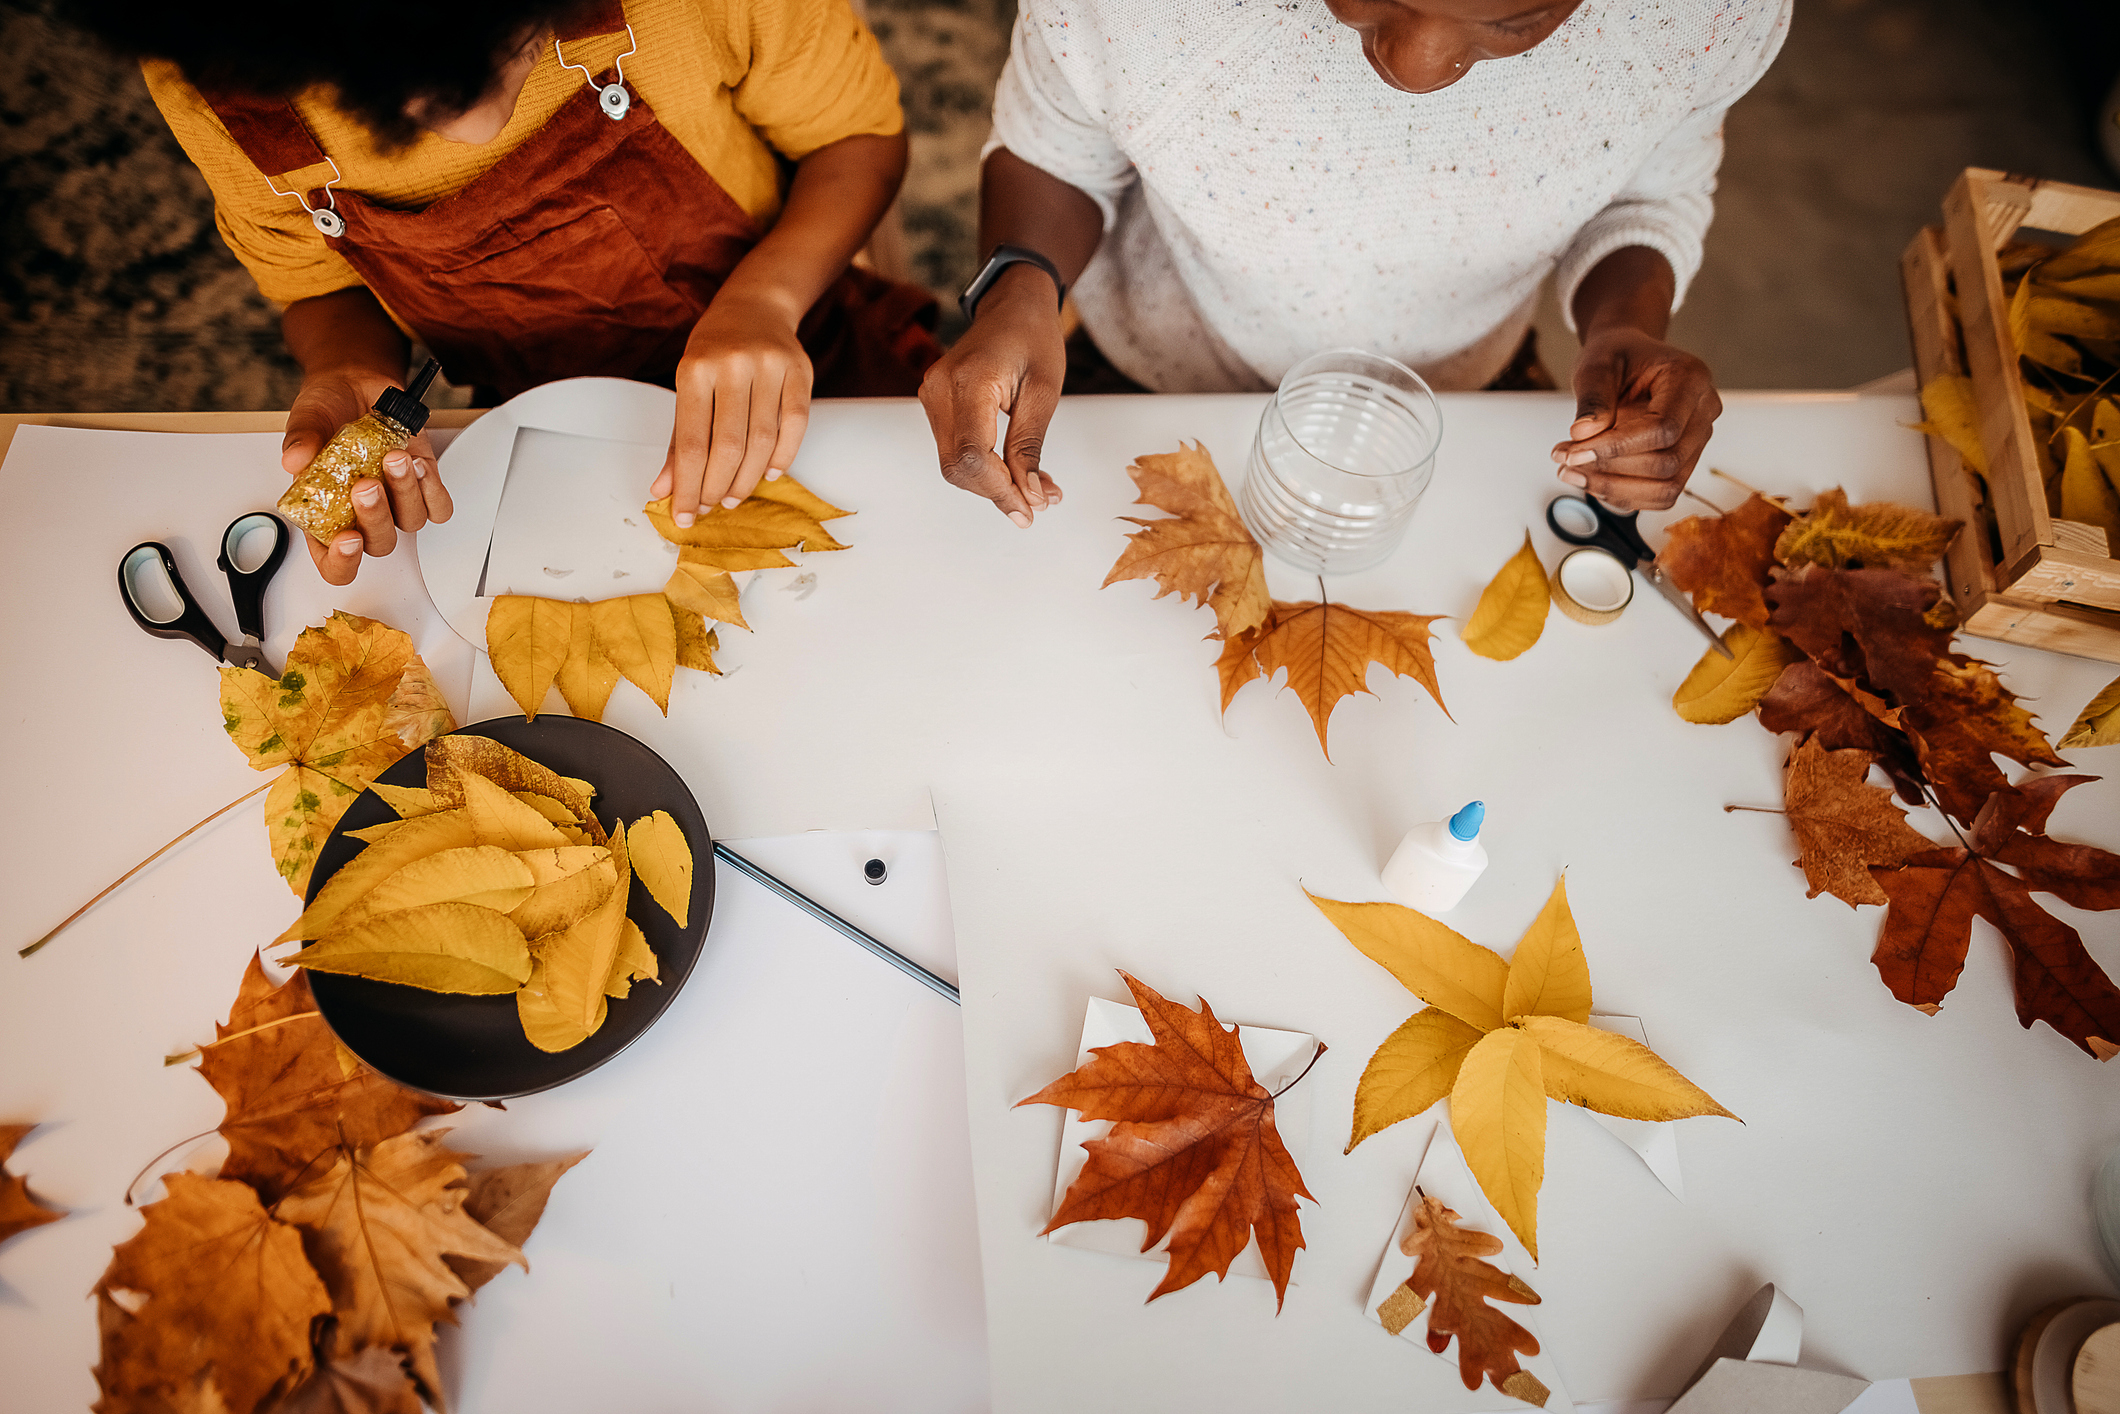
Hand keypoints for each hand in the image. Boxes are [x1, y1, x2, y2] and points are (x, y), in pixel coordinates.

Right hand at [283, 367, 449, 585]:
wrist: (356, 384)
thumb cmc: (327, 410)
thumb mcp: (305, 420)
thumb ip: (299, 440)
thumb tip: (294, 459)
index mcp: (325, 514)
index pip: (333, 563)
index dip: (342, 563)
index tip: (347, 540)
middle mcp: (362, 514)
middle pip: (380, 544)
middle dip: (375, 518)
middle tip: (365, 484)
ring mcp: (395, 501)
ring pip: (411, 521)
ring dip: (405, 492)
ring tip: (393, 457)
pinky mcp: (423, 484)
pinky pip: (439, 507)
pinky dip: (432, 489)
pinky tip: (417, 464)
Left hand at [650, 293, 811, 526]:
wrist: (754, 307)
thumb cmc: (714, 351)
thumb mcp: (687, 385)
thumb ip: (676, 440)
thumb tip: (664, 489)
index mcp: (695, 369)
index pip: (689, 442)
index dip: (687, 485)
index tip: (684, 515)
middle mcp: (733, 365)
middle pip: (727, 446)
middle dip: (717, 487)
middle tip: (711, 507)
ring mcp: (770, 367)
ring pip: (762, 441)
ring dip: (747, 479)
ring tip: (734, 496)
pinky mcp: (800, 372)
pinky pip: (796, 426)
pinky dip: (783, 457)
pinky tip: (769, 473)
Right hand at [918, 264, 1066, 525]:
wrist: (1013, 306)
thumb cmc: (1034, 339)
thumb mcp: (1044, 392)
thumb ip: (1031, 446)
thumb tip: (1031, 497)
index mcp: (969, 381)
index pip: (972, 455)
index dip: (1000, 491)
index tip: (1030, 511)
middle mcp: (939, 390)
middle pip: (958, 467)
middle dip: (998, 492)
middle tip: (1041, 502)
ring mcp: (931, 396)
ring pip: (954, 465)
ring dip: (993, 484)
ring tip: (1037, 487)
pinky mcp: (935, 404)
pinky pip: (954, 449)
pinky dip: (985, 468)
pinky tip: (1016, 471)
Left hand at [1549, 327, 1720, 511]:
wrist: (1627, 360)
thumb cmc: (1616, 356)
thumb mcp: (1596, 365)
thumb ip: (1593, 397)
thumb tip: (1584, 435)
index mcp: (1690, 378)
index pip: (1663, 428)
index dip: (1616, 447)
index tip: (1573, 452)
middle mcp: (1703, 411)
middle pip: (1668, 462)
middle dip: (1610, 470)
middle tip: (1564, 461)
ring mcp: (1698, 439)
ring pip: (1667, 487)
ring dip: (1614, 489)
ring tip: (1571, 473)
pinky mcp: (1684, 461)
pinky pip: (1660, 495)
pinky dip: (1622, 494)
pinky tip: (1590, 479)